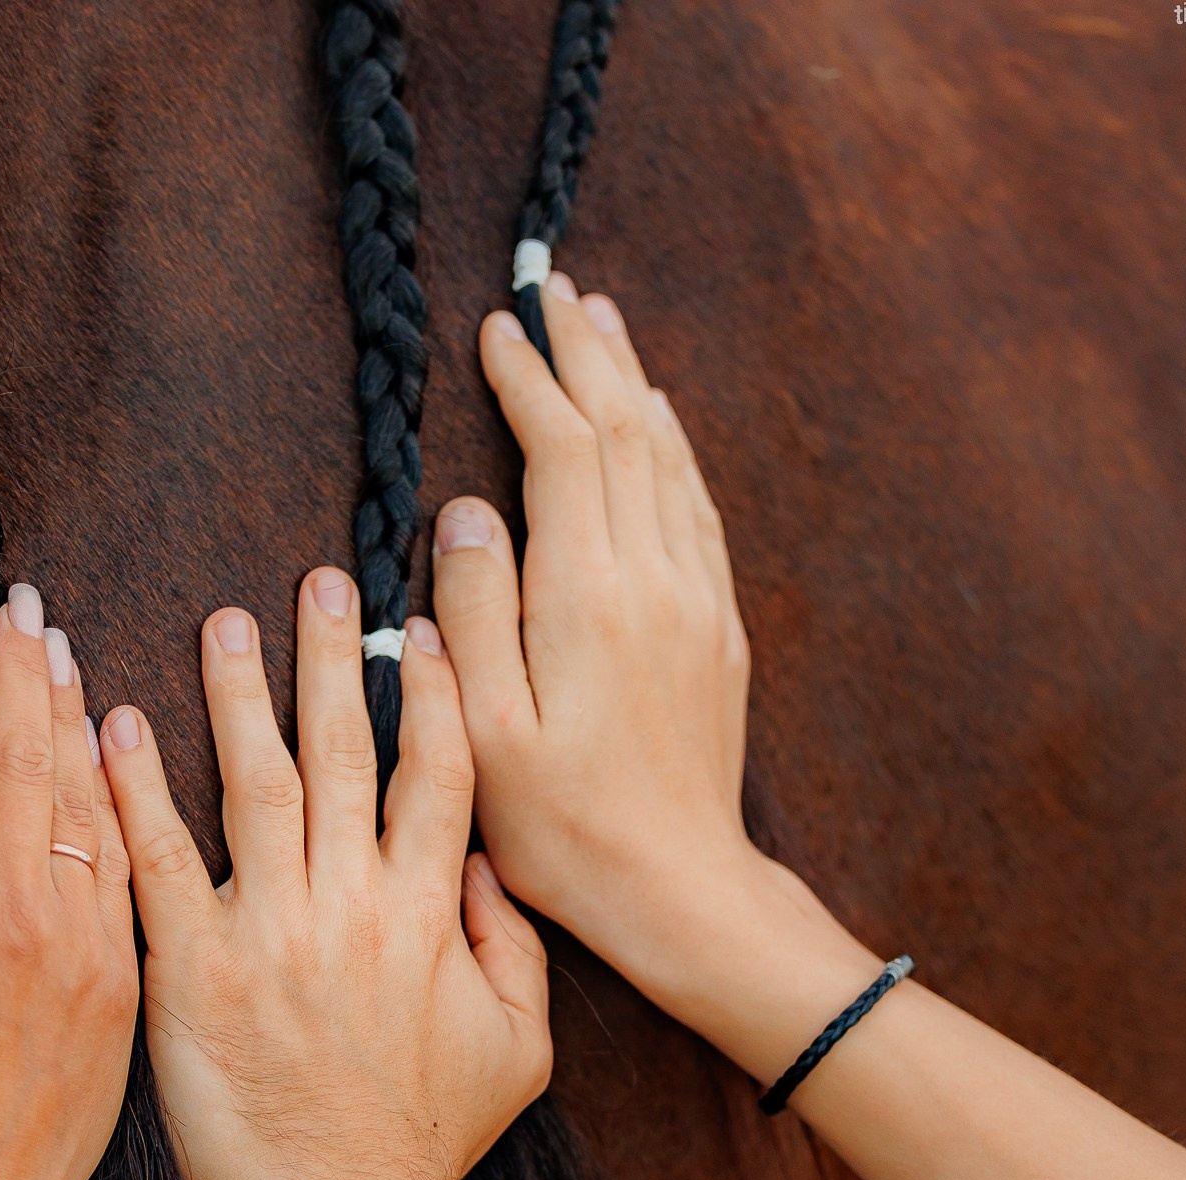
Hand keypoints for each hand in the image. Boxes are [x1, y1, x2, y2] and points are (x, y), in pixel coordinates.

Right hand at [0, 586, 138, 1179]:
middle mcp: (9, 906)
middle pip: (16, 756)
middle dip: (17, 670)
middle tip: (21, 607)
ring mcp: (78, 935)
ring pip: (83, 796)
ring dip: (72, 714)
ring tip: (61, 650)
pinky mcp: (126, 968)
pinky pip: (126, 860)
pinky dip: (119, 793)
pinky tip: (113, 744)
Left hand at [98, 571, 549, 1179]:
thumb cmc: (427, 1143)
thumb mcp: (519, 1048)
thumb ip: (510, 945)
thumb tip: (483, 863)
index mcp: (429, 911)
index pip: (438, 773)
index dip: (433, 694)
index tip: (420, 630)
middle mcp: (352, 902)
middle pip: (346, 752)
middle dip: (334, 658)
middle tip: (319, 583)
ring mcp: (270, 931)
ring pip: (256, 784)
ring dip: (239, 695)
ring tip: (222, 619)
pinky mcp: (193, 970)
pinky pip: (160, 861)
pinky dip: (136, 789)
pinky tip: (116, 724)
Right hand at [431, 273, 859, 1033]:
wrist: (679, 885)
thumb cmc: (564, 826)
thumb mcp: (484, 732)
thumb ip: (474, 610)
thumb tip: (467, 509)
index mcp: (589, 596)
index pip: (564, 449)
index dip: (530, 379)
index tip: (498, 328)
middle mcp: (655, 579)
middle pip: (625, 431)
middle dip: (586, 352)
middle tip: (555, 287)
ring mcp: (697, 600)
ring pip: (667, 459)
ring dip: (632, 385)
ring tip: (603, 324)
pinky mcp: (718, 628)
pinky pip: (697, 506)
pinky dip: (672, 448)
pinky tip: (659, 424)